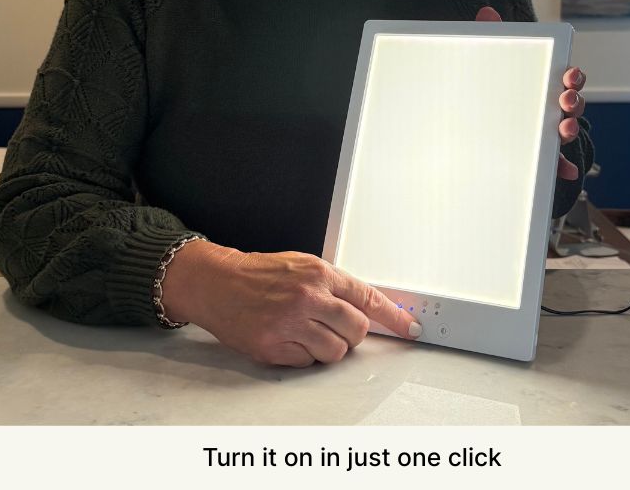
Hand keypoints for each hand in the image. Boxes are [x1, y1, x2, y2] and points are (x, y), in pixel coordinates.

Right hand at [160, 241, 421, 366]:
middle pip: (357, 330)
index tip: (411, 328)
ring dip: (327, 347)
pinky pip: (308, 363)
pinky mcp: (275, 347)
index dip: (394, 317)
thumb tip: (366, 307)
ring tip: (307, 332)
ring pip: (336, 352)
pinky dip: (303, 356)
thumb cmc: (258, 274)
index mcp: (319, 273)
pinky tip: (288, 339)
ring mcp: (291, 323)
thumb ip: (334, 285)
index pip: (368, 297)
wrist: (217, 283)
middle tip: (334, 327)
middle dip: (351, 333)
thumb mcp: (302, 265)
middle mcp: (308, 297)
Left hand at [475, 5, 585, 181]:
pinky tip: (565, 172)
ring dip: (570, 131)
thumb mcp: (492, 57)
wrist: (477, 117)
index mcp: (545, 82)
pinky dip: (562, 167)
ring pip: (566, 131)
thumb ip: (492, 34)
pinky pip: (554, 162)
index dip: (573, 76)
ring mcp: (546, 130)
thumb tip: (486, 12)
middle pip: (573, 104)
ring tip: (564, 130)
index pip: (568, 78)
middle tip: (565, 99)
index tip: (570, 73)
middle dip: (574, 101)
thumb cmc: (494, 81)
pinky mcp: (539, 153)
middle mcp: (551, 106)